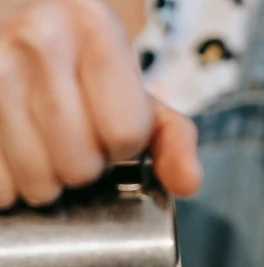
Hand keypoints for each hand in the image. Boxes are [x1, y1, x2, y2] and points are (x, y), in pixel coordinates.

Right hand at [0, 0, 200, 208]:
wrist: (16, 24)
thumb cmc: (80, 68)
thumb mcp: (135, 92)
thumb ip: (173, 139)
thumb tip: (187, 183)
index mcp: (92, 25)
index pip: (125, 133)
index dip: (122, 145)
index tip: (110, 129)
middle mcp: (37, 37)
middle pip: (80, 166)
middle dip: (83, 168)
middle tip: (72, 141)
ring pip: (38, 183)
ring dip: (46, 182)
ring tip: (43, 147)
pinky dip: (10, 186)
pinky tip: (14, 153)